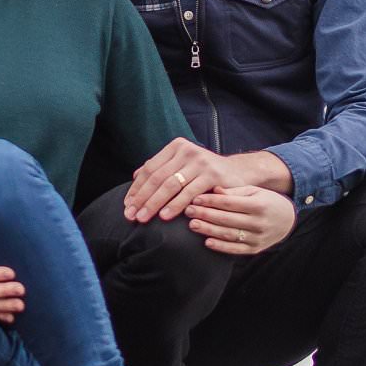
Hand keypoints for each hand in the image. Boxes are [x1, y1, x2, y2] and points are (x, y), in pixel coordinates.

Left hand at [126, 139, 289, 222]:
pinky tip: (166, 216)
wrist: (238, 173)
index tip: (127, 205)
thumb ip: (162, 169)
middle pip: (158, 177)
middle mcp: (187, 151)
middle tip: (131, 215)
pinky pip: (188, 193)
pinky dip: (175, 205)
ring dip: (154, 203)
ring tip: (144, 218)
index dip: (137, 188)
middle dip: (142, 198)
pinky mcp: (211, 175)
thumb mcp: (183, 166)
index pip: (150, 168)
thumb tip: (135, 177)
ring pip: (170, 185)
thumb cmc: (205, 174)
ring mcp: (200, 162)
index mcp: (176, 147)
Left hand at [185, 185, 295, 255]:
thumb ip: (234, 191)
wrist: (287, 220)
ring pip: (229, 234)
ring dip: (208, 230)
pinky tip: (207, 241)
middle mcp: (259, 222)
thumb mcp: (254, 191)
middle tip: (188, 211)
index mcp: (259, 205)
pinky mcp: (255, 249)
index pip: (230, 203)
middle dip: (205, 215)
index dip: (211, 201)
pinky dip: (221, 247)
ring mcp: (257, 237)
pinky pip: (235, 249)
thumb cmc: (266, 201)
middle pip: (227, 219)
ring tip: (192, 224)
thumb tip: (215, 190)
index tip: (195, 198)